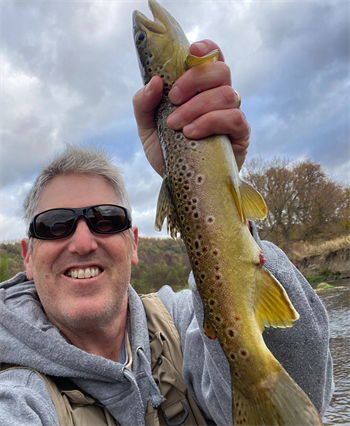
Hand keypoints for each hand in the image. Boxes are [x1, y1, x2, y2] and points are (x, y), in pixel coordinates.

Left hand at [132, 39, 249, 176]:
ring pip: (226, 94)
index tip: (190, 53)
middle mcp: (219, 99)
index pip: (213, 58)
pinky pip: (234, 118)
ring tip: (177, 127)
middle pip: (221, 70)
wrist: (178, 183)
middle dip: (194, 81)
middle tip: (173, 100)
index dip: (206, 49)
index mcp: (200, 90)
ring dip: (197, 107)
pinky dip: (210, 122)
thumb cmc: (166, 152)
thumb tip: (155, 82)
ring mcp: (232, 116)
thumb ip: (144, 104)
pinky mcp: (240, 135)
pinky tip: (192, 134)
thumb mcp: (147, 129)